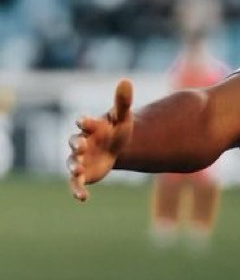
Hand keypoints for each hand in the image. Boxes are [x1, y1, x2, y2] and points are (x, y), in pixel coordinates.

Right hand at [68, 79, 134, 200]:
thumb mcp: (123, 117)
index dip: (84, 122)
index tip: (84, 121)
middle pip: (74, 142)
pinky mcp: (81, 175)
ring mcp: (79, 159)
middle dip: (76, 144)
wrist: (114, 148)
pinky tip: (82, 198)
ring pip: (72, 163)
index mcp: (90, 127)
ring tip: (77, 170)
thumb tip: (126, 81)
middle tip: (80, 145)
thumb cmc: (116, 130)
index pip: (85, 123)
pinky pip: (75, 183)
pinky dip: (77, 190)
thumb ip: (123, 101)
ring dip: (74, 166)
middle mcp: (81, 142)